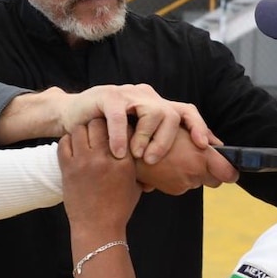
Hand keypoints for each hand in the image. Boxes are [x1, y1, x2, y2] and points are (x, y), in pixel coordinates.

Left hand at [59, 119, 140, 232]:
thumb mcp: (136, 186)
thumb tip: (142, 150)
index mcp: (124, 162)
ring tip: (85, 136)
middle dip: (100, 123)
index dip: (119, 125)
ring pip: (80, 129)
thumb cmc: (119, 208)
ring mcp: (85, 162)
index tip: (116, 128)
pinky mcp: (68, 168)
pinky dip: (68, 140)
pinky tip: (74, 146)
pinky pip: (64, 142)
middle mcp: (104, 159)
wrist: (97, 228)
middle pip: (100, 123)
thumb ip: (138, 166)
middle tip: (99, 128)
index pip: (122, 128)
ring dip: (83, 130)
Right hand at [61, 84, 212, 162]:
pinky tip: (118, 152)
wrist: (71, 116)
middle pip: (171, 113)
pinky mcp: (107, 96)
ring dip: (146, 137)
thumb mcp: (133, 144)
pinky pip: (119, 115)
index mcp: (156, 107)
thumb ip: (151, 155)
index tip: (205, 147)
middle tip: (155, 160)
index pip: (185, 112)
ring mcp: (128, 94)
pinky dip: (120, 135)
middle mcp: (146, 97)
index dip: (199, 127)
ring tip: (138, 156)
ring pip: (151, 111)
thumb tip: (175, 183)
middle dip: (167, 140)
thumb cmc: (104, 135)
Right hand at [135, 128, 238, 194]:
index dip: (232, 172)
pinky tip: (167, 166)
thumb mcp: (182, 129)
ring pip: (198, 182)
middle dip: (211, 172)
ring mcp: (183, 184)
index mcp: (201, 156)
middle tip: (200, 160)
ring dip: (193, 174)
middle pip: (216, 181)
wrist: (129, 150)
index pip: (228, 173)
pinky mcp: (172, 190)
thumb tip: (221, 147)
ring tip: (176, 159)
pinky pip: (184, 185)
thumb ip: (205, 138)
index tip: (232, 170)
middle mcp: (194, 173)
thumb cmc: (156, 132)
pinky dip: (179, 178)